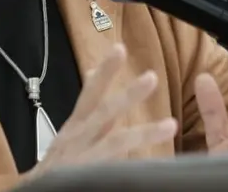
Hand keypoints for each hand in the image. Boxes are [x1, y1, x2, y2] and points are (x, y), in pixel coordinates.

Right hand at [26, 44, 176, 179]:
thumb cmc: (56, 166)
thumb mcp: (68, 133)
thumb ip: (86, 109)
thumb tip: (92, 72)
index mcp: (75, 126)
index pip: (90, 94)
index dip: (104, 72)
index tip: (119, 49)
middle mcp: (77, 139)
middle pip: (103, 112)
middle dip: (128, 95)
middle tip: (151, 78)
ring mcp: (81, 160)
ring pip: (116, 143)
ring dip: (144, 133)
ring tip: (170, 125)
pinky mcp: (84, 178)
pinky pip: (113, 170)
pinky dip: (132, 167)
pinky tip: (155, 166)